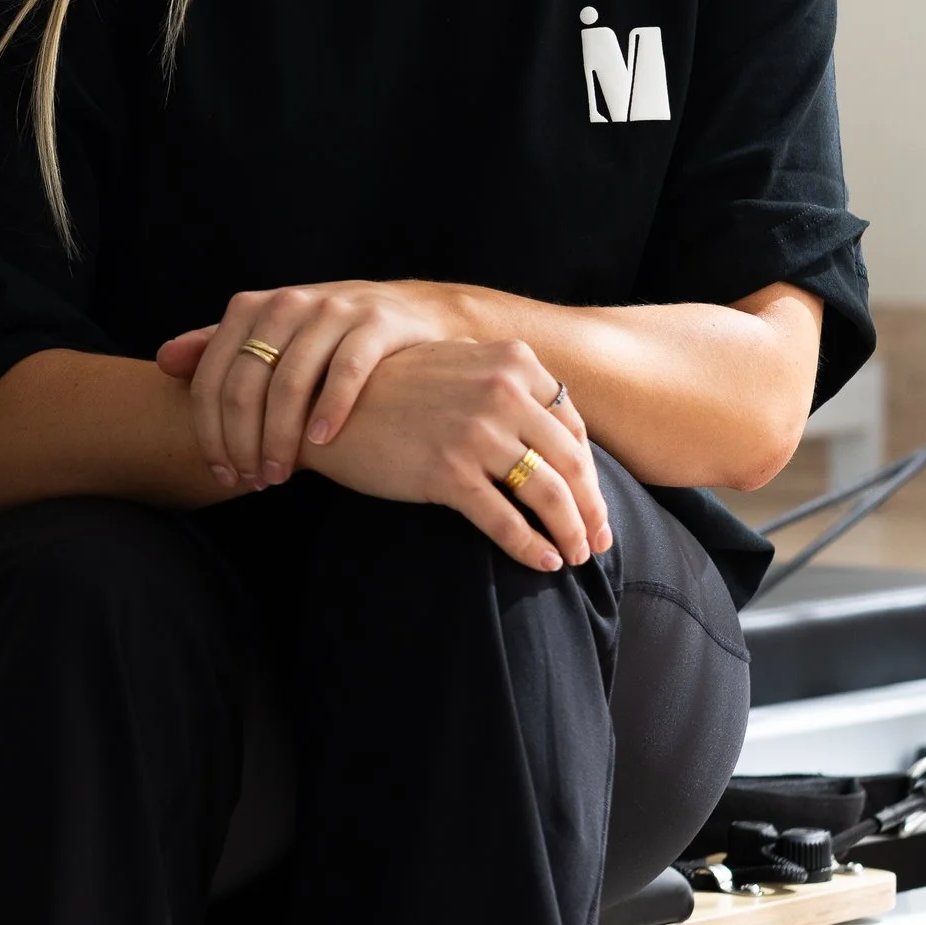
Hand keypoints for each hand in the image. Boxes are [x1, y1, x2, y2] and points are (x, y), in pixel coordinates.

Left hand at [160, 279, 476, 489]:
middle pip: (246, 385)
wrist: (416, 313)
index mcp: (253, 308)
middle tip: (253, 480)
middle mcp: (288, 303)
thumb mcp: (272, 337)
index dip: (211, 433)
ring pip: (290, 382)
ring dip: (280, 438)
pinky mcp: (376, 322)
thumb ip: (219, 348)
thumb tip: (162, 361)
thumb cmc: (330, 336)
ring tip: (280, 475)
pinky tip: (321, 444)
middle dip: (244, 442)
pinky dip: (329, 410)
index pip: (213, 379)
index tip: (222, 472)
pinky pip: (346, 371)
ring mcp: (334, 309)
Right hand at [310, 338, 612, 571]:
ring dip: (570, 531)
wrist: (328, 405)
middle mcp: (503, 393)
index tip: (593, 500)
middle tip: (597, 540)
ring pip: (547, 494)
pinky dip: (532, 547)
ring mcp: (477, 433)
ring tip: (575, 555)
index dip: (588, 470)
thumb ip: (503, 377)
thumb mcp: (456, 362)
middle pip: (569, 463)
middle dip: (591, 509)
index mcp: (513, 363)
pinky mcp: (448, 472)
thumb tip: (552, 414)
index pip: (571, 426)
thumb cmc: (392, 387)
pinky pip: (505, 520)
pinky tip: (544, 562)